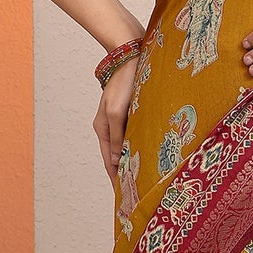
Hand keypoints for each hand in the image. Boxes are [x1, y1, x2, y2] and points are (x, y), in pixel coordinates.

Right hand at [93, 54, 136, 185]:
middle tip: (138, 192)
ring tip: (145, 178)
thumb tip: (118, 161)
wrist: (130, 55)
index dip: (117, 179)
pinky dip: (139, 146)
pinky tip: (150, 153)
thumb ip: (117, 138)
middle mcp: (109, 127)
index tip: (125, 197)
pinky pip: (134, 135)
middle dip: (125, 174)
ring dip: (134, 161)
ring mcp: (120, 120)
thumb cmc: (124, 83)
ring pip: (127, 146)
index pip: (110, 162)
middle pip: (117, 157)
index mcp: (103, 129)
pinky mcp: (130, 112)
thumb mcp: (117, 112)